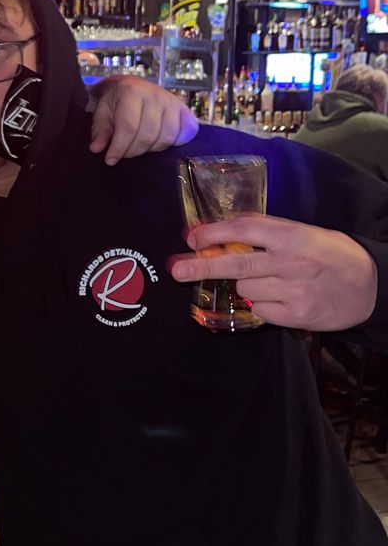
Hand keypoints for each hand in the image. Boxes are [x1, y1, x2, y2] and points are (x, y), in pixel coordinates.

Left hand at [90, 77, 196, 164]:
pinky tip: (162, 142)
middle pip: (148, 135)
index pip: (129, 127)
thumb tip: (97, 149)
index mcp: (131, 93)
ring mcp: (172, 102)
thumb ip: (100, 131)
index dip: (119, 148)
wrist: (132, 86)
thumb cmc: (116, 102)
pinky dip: (177, 142)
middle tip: (124, 153)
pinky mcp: (184, 109)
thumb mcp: (102, 113)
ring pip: (167, 137)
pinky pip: (187, 132)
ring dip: (152, 149)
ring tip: (140, 146)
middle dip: (134, 151)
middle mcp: (155, 95)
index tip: (110, 160)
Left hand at [168, 214, 378, 330]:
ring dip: (244, 285)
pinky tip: (279, 297)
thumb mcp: (302, 233)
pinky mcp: (296, 316)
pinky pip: (258, 310)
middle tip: (177, 270)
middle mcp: (291, 262)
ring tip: (270, 280)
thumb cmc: (330, 254)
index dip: (214, 233)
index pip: (244, 229)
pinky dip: (260, 304)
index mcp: (292, 235)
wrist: (370, 286)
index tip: (192, 238)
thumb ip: (266, 232)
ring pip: (245, 289)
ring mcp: (294, 291)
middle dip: (201, 267)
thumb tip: (221, 232)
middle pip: (236, 263)